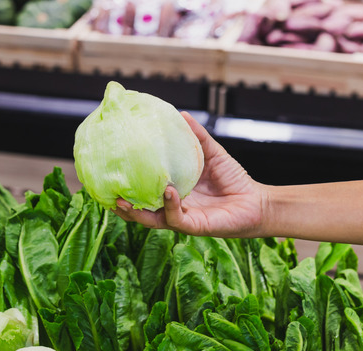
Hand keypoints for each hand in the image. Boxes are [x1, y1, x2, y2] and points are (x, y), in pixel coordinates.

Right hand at [113, 112, 265, 237]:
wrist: (256, 202)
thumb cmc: (234, 180)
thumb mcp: (211, 153)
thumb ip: (196, 137)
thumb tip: (180, 113)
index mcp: (170, 192)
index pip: (141, 192)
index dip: (124, 187)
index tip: (108, 174)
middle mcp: (170, 208)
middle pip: (138, 210)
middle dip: (120, 205)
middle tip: (106, 193)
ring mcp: (180, 219)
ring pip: (150, 219)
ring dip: (136, 211)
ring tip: (123, 200)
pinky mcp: (193, 226)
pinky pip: (175, 218)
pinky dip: (169, 205)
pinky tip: (169, 191)